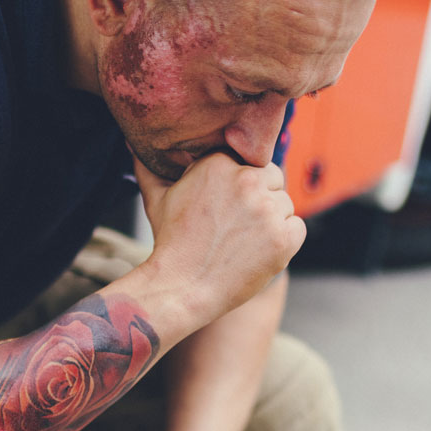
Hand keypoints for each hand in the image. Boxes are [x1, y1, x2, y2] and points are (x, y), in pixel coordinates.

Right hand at [133, 152, 304, 327]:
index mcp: (219, 163)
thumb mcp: (156, 199)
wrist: (181, 288)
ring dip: (271, 221)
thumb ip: (149, 167)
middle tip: (235, 227)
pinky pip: (297, 228)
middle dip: (260, 199)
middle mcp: (247, 181)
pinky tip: (256, 253)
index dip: (240, 185)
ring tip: (241, 243)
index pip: (249, 161)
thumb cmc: (170, 244)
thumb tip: (132, 143)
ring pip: (285, 205)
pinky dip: (283, 242)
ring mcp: (268, 210)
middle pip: (273, 178)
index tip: (226, 207)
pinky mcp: (284, 237)